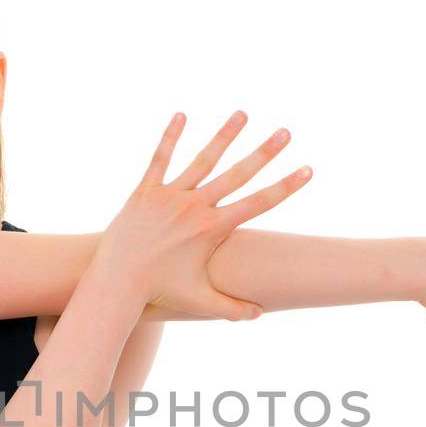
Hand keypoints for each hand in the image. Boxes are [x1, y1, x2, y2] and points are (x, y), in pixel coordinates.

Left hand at [96, 110, 311, 319]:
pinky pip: (161, 158)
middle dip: (265, 152)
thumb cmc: (159, 291)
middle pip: (238, 174)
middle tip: (286, 132)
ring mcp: (170, 195)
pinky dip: (171, 136)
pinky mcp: (146, 190)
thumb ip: (232, 308)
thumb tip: (260, 313)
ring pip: (203, 159)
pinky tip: (182, 115)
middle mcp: (195, 206)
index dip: (286, 186)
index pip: (259, 203)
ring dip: (225, 135)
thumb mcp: (199, 301)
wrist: (117, 279)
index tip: (308, 170)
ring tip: (243, 113)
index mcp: (212, 229)